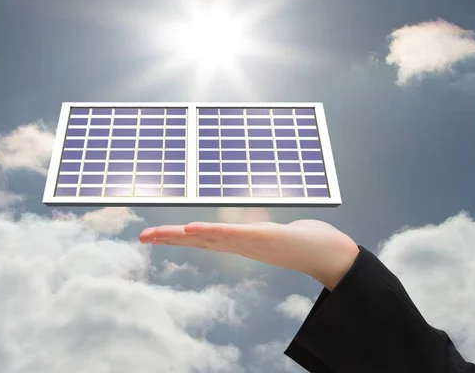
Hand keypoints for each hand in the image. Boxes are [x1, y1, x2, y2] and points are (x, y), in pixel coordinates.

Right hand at [139, 220, 359, 290]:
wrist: (332, 255)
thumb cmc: (304, 242)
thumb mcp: (277, 231)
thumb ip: (261, 227)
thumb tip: (253, 220)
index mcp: (240, 241)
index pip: (203, 239)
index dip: (176, 238)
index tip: (153, 236)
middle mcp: (241, 244)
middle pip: (199, 240)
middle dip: (169, 239)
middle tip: (142, 237)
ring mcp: (252, 242)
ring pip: (210, 238)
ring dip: (183, 237)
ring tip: (158, 235)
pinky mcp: (266, 238)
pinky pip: (234, 235)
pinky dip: (212, 233)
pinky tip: (192, 231)